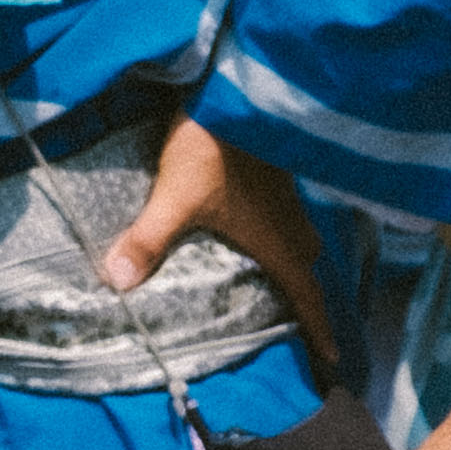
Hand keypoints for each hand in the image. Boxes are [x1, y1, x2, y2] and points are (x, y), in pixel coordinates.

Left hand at [99, 115, 341, 383]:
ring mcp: (287, 196)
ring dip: (290, 259)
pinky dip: (277, 230)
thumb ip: (149, 239)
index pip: (307, 295)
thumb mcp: (175, 196)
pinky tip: (255, 226)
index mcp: (278, 241)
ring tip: (272, 277)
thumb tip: (117, 283)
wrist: (232, 91)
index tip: (333, 359)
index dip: (319, 328)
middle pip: (306, 268)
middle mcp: (291, 223)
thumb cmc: (211, 150)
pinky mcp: (276, 173)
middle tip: (296, 320)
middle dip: (303, 295)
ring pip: (299, 238)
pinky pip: (286, 214)